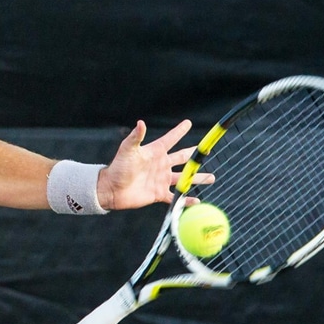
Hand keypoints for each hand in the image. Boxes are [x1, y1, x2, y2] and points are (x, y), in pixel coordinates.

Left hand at [97, 119, 213, 209]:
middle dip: (195, 155)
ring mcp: (161, 179)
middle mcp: (161, 165)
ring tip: (212, 177)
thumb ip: (136, 137)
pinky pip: (176, 197)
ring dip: (197, 178)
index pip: (170, 139)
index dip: (179, 131)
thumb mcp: (127, 150)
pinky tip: (197, 201)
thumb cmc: (118, 167)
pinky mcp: (159, 193)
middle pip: (182, 158)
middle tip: (207, 151)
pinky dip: (186, 200)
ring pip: (184, 178)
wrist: (112, 189)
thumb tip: (141, 122)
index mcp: (155, 152)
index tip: (188, 123)